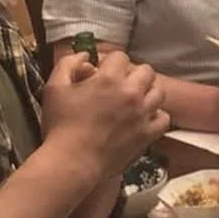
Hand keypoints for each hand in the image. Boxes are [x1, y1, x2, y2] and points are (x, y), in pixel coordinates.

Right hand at [41, 51, 167, 178]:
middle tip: (120, 85)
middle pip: (146, 71)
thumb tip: (85, 55)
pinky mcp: (147, 134)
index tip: (102, 73)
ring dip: (147, 92)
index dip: (110, 62)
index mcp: (109, 79)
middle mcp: (131, 93)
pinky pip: (163, 118)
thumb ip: (68, 64)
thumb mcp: (54, 88)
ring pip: (158, 92)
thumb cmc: (60, 125)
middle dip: (133, 74)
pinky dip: (156, 116)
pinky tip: (144, 118)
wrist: (71, 162)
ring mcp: (142, 114)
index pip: (120, 57)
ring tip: (134, 100)